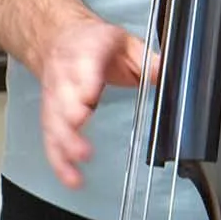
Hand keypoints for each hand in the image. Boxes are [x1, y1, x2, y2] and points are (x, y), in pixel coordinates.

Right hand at [39, 16, 158, 190]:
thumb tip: (168, 75)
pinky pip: (52, 139)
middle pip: (63, 98)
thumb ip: (149, 60)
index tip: (88, 98)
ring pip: (54, 123)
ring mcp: (55, 97)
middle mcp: (65, 76)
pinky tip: (71, 178)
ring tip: (77, 166)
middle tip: (79, 132)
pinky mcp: (51, 116)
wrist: (60, 40)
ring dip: (64, 145)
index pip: (83, 67)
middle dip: (69, 116)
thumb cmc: (94, 43)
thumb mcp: (126, 43)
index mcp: (85, 52)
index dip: (84, 83)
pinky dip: (59, 161)